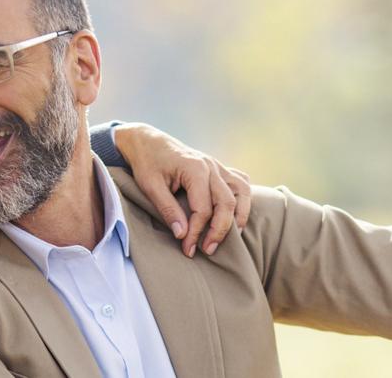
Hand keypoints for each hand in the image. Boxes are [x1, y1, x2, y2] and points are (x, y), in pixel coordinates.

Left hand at [113, 122, 251, 256]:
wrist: (148, 141)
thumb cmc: (147, 162)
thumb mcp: (150, 186)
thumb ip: (168, 210)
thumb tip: (182, 235)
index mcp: (194, 169)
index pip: (203, 209)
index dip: (196, 232)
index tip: (187, 249)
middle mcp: (211, 166)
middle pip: (227, 203)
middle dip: (219, 230)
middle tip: (208, 250)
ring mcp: (218, 166)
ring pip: (242, 192)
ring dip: (239, 216)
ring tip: (231, 237)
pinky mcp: (219, 168)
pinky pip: (241, 183)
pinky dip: (243, 199)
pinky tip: (236, 214)